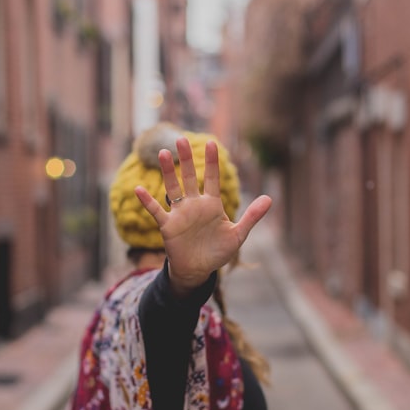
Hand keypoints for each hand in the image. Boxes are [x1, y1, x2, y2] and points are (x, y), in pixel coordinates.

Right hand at [134, 137, 270, 296]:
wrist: (198, 270)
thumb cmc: (218, 252)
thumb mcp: (238, 235)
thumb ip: (252, 216)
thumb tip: (270, 198)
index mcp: (211, 204)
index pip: (211, 178)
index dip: (211, 162)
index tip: (211, 143)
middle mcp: (194, 204)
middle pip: (189, 177)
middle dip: (185, 159)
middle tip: (182, 139)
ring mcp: (180, 213)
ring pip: (172, 188)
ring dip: (167, 172)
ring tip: (163, 153)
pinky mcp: (168, 226)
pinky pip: (155, 210)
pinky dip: (147, 201)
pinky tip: (139, 189)